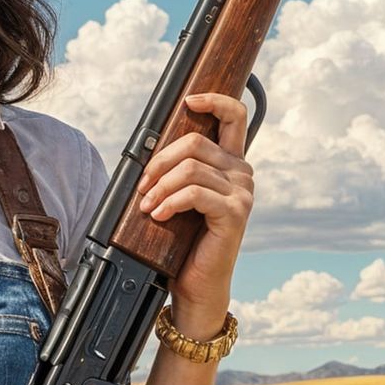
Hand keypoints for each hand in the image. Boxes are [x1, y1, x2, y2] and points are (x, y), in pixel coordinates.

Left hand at [132, 90, 253, 325]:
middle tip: (142, 186)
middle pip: (196, 144)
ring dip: (160, 186)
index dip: (214, 100)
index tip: (188, 101)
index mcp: (230, 164)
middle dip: (159, 162)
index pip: (235, 116)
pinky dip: (170, 201)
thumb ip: (178, 170)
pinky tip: (159, 214)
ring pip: (190, 168)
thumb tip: (150, 151)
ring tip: (147, 205)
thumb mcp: (179, 197)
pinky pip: (195, 193)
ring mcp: (242, 192)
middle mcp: (242, 173)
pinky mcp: (235, 212)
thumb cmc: (185, 241)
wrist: (196, 284)